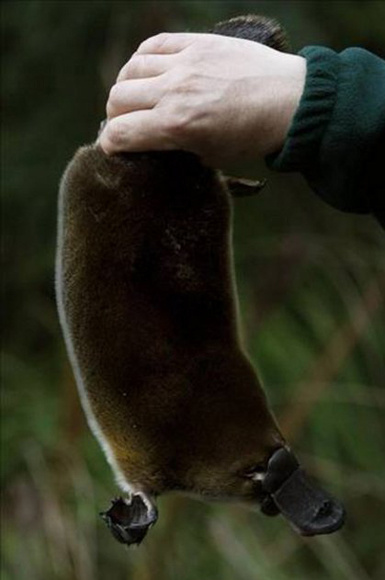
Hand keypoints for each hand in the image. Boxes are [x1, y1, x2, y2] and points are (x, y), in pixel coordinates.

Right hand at [98, 32, 305, 166]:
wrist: (291, 102)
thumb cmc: (253, 137)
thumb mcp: (211, 157)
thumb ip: (176, 148)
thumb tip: (153, 141)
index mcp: (177, 125)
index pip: (120, 132)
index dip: (110, 144)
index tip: (114, 148)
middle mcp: (174, 91)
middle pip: (117, 98)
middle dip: (116, 117)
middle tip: (128, 124)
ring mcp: (185, 63)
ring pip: (131, 69)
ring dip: (127, 86)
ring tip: (137, 97)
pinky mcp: (198, 43)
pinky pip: (154, 44)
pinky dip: (143, 59)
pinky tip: (149, 71)